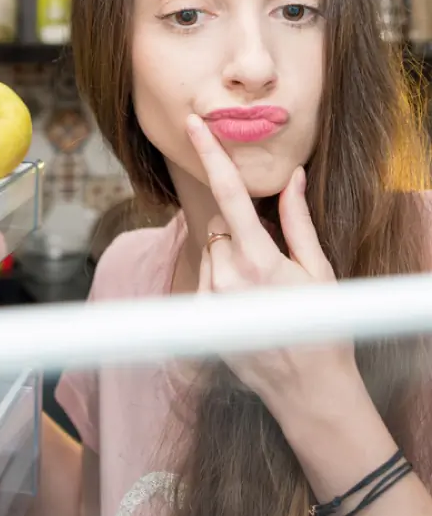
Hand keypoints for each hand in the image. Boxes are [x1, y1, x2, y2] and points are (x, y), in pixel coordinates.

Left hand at [186, 113, 361, 421]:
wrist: (307, 390)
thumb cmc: (322, 327)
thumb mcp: (318, 269)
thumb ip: (298, 220)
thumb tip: (293, 176)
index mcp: (259, 260)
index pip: (228, 195)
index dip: (210, 155)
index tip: (193, 125)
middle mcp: (225, 278)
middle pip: (219, 225)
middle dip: (239, 228)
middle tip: (269, 258)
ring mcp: (208, 301)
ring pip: (210, 251)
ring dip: (229, 256)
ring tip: (260, 290)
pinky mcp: (198, 318)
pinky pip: (204, 278)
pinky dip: (221, 280)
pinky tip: (247, 306)